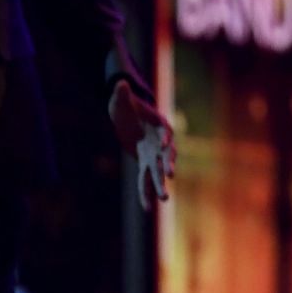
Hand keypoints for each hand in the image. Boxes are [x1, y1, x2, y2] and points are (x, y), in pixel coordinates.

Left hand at [107, 79, 173, 211]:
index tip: (166, 144)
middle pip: (166, 155)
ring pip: (158, 172)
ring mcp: (153, 155)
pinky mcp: (145, 164)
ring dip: (160, 185)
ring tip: (163, 199)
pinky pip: (146, 181)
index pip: (165, 131)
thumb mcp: (120, 100)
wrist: (128, 118)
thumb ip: (122, 94)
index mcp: (158, 125)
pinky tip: (147, 208)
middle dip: (168, 166)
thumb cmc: (126, 107)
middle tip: (171, 176)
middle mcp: (160, 142)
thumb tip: (121, 84)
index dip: (166, 138)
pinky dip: (146, 193)